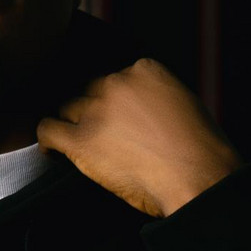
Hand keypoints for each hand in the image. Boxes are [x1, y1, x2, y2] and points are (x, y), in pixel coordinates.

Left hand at [37, 58, 243, 216]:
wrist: (200, 181)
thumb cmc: (202, 151)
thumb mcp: (184, 104)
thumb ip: (154, 96)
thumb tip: (137, 110)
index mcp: (143, 69)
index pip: (114, 78)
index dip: (116, 101)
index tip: (122, 117)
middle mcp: (116, 83)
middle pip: (90, 91)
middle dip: (96, 111)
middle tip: (109, 136)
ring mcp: (96, 110)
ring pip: (68, 108)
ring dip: (75, 124)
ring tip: (85, 145)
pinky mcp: (81, 140)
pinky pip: (48, 130)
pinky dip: (47, 140)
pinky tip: (52, 150)